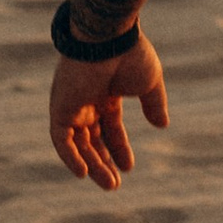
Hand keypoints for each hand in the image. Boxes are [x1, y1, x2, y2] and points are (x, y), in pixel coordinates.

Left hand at [49, 34, 169, 191]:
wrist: (107, 37)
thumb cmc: (130, 55)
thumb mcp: (149, 83)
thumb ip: (154, 104)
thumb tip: (162, 125)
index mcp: (106, 93)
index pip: (110, 127)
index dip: (119, 148)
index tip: (129, 167)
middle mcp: (86, 100)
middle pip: (92, 138)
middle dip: (103, 161)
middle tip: (114, 184)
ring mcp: (71, 104)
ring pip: (77, 143)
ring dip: (91, 164)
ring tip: (109, 184)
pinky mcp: (60, 107)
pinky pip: (60, 138)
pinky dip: (69, 156)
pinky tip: (83, 173)